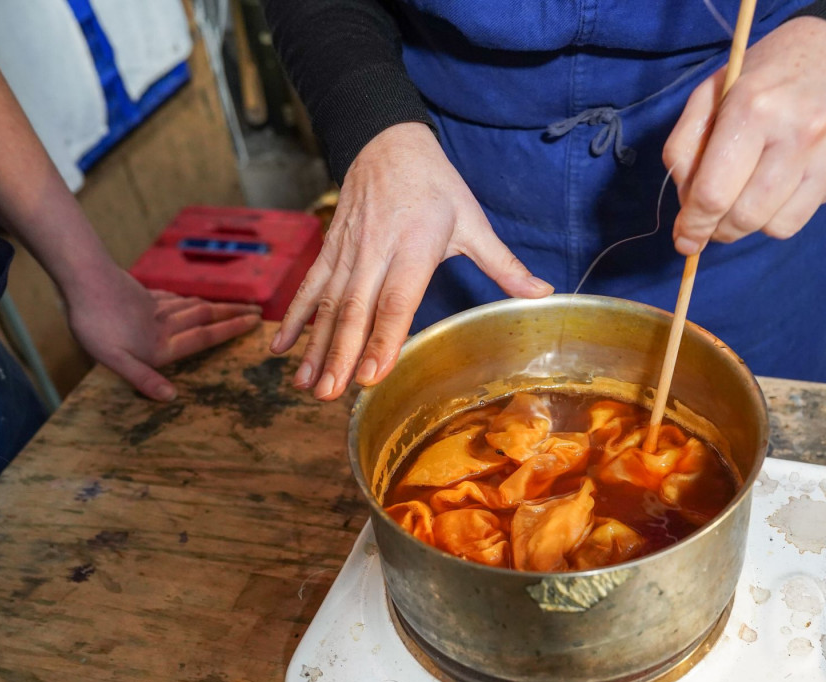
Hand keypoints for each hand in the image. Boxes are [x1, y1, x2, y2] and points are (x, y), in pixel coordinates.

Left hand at [65, 267, 260, 400]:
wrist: (83, 281)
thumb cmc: (95, 324)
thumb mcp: (113, 360)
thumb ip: (143, 378)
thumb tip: (172, 397)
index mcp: (162, 344)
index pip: (204, 337)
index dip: (230, 330)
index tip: (255, 323)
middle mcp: (164, 324)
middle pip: (205, 316)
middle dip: (232, 315)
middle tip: (257, 312)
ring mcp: (154, 306)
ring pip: (192, 305)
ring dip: (215, 306)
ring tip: (232, 307)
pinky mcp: (141, 294)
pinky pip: (172, 298)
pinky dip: (186, 299)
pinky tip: (186, 299)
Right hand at [269, 122, 553, 400]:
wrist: (387, 141)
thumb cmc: (436, 185)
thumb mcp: (473, 222)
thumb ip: (504, 264)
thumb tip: (544, 294)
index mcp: (415, 247)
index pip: (397, 300)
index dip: (383, 338)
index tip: (373, 375)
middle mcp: (376, 251)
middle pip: (355, 309)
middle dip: (341, 355)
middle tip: (332, 395)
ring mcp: (348, 250)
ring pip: (327, 304)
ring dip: (315, 346)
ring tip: (308, 386)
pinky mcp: (330, 249)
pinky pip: (309, 287)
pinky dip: (294, 318)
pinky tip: (281, 348)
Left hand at [665, 16, 825, 253]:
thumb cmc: (764, 75)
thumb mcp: (712, 92)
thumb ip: (685, 147)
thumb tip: (687, 206)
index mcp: (755, 108)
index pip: (714, 193)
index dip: (694, 225)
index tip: (684, 239)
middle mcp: (799, 133)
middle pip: (746, 217)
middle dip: (720, 230)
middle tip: (712, 222)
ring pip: (777, 227)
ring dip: (753, 223)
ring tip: (749, 196)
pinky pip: (806, 215)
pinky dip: (785, 210)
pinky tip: (785, 181)